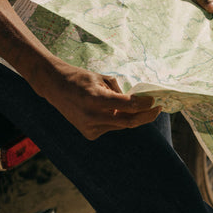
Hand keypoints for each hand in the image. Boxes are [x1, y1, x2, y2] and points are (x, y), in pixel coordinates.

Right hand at [39, 58, 161, 139]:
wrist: (54, 87)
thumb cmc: (80, 78)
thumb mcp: (101, 78)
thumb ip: (119, 91)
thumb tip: (137, 101)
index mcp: (96, 98)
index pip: (127, 105)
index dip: (144, 104)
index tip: (155, 100)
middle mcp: (92, 116)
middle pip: (128, 121)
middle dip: (146, 116)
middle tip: (157, 109)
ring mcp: (90, 127)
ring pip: (120, 125)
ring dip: (128, 115)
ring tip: (124, 104)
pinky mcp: (89, 134)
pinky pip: (111, 127)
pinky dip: (115, 119)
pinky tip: (105, 110)